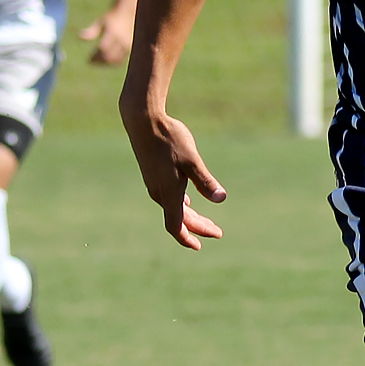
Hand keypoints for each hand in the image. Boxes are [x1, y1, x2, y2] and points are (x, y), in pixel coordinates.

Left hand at [80, 6, 135, 65]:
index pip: (103, 48)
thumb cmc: (112, 18)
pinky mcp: (131, 48)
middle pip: (110, 56)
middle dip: (100, 61)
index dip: (96, 56)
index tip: (89, 60)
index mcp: (113, 32)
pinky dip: (113, 62)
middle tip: (93, 62)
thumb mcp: (101, 22)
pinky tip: (107, 60)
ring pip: (116, 60)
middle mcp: (122, 39)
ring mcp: (128, 44)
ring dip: (106, 63)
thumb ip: (92, 30)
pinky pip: (121, 60)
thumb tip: (79, 36)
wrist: (129, 13)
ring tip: (99, 62)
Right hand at [126, 111, 225, 250]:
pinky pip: (168, 197)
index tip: (200, 245)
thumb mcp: (192, 160)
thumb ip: (205, 181)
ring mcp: (154, 184)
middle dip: (197, 227)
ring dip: (190, 216)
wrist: (143, 120)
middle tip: (217, 231)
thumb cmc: (169, 138)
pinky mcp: (153, 175)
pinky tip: (188, 202)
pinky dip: (181, 204)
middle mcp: (159, 192)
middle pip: (178, 219)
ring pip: (173, 207)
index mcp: (168, 192)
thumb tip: (221, 199)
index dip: (188, 238)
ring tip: (207, 221)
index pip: (176, 226)